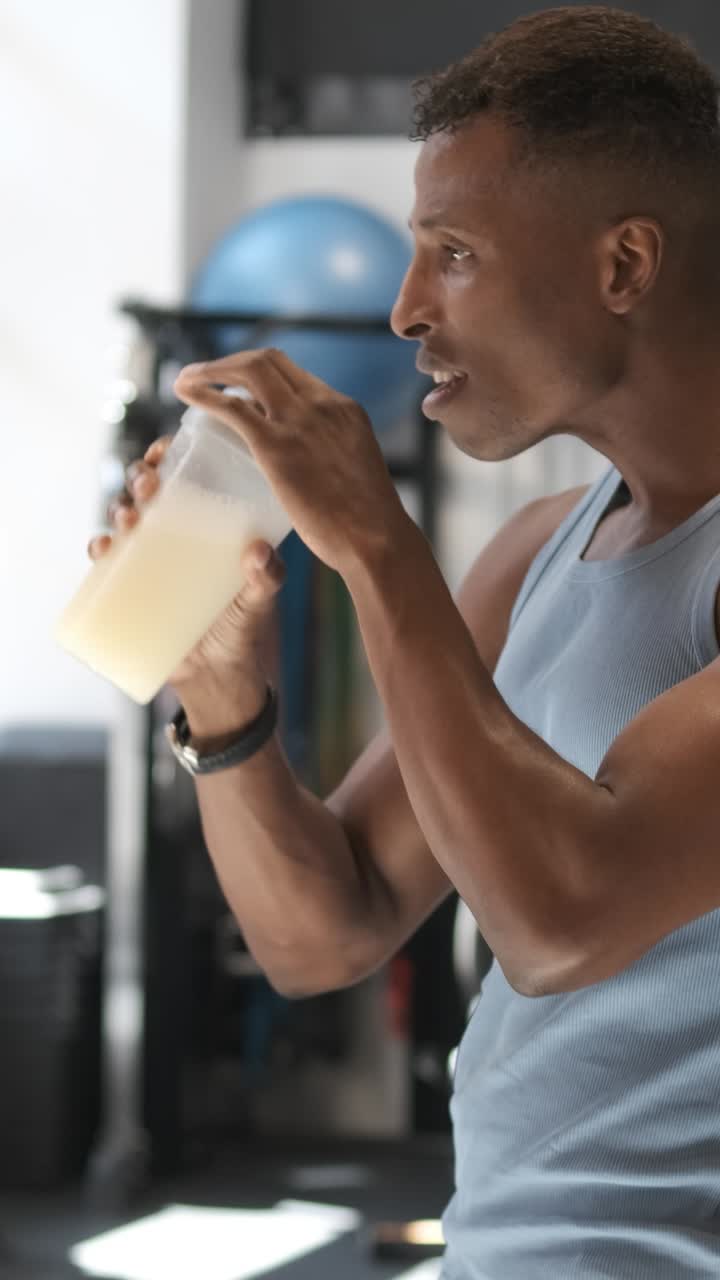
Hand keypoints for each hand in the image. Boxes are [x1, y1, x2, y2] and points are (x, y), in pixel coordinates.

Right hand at [88, 436, 285, 693]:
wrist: (219, 675)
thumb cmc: (244, 626)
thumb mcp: (260, 598)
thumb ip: (267, 577)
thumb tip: (259, 552)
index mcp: (206, 524)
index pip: (185, 477)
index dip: (171, 456)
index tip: (167, 449)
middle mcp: (174, 535)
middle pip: (149, 492)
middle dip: (143, 478)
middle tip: (151, 483)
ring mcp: (150, 560)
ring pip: (125, 520)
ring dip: (121, 508)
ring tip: (131, 516)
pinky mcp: (131, 588)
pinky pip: (107, 562)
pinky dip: (100, 549)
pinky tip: (103, 546)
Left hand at [173, 348, 410, 575]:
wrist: (378, 541)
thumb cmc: (368, 526)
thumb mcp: (353, 475)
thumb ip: (331, 466)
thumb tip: (310, 480)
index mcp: (345, 410)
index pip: (296, 374)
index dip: (260, 373)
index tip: (237, 389)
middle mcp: (323, 404)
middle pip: (268, 360)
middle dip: (229, 363)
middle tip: (203, 377)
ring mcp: (300, 421)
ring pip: (248, 369)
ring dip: (211, 370)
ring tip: (186, 381)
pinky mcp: (277, 446)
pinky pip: (232, 407)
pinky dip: (204, 393)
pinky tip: (184, 394)